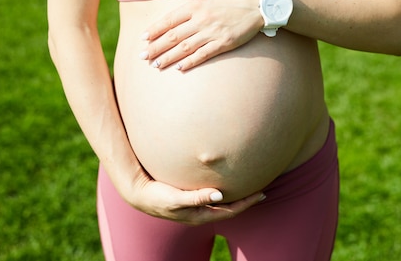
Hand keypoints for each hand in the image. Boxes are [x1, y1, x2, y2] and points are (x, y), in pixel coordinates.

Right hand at [125, 169, 264, 225]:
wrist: (139, 195)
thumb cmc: (157, 196)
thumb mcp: (177, 198)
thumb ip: (197, 197)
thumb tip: (220, 195)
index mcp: (200, 216)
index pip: (230, 211)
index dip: (247, 203)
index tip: (261, 194)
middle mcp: (200, 213)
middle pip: (229, 209)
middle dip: (246, 201)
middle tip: (262, 191)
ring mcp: (196, 208)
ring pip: (222, 204)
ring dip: (236, 197)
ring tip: (248, 187)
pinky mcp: (191, 200)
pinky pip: (213, 197)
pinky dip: (224, 193)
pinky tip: (226, 184)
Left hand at [141, 0, 263, 70]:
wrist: (264, 2)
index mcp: (197, 4)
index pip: (170, 20)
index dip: (155, 30)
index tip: (143, 38)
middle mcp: (202, 20)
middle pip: (173, 37)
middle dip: (156, 48)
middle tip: (143, 57)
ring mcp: (213, 33)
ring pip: (185, 48)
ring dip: (169, 58)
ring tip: (156, 65)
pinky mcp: (225, 43)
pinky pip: (203, 55)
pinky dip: (190, 62)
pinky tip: (180, 68)